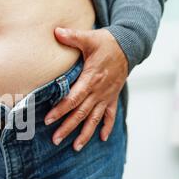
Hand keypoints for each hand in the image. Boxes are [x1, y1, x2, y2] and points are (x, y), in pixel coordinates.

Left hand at [45, 27, 127, 150]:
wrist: (130, 45)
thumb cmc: (107, 42)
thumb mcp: (90, 38)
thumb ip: (72, 36)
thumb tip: (55, 31)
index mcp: (91, 78)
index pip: (73, 98)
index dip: (60, 110)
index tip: (48, 120)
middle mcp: (99, 91)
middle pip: (81, 113)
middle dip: (68, 127)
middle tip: (55, 140)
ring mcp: (107, 96)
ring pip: (95, 119)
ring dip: (85, 134)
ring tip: (75, 147)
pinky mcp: (112, 97)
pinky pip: (110, 115)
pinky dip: (107, 127)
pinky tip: (102, 139)